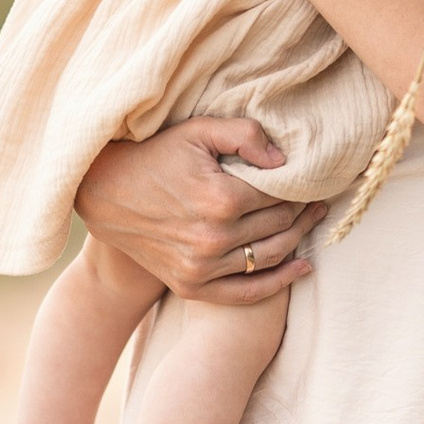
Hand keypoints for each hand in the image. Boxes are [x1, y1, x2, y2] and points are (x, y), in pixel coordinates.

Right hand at [75, 117, 319, 303]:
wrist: (106, 195)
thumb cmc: (155, 156)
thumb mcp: (197, 131)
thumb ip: (244, 135)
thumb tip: (285, 161)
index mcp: (220, 199)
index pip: (280, 196)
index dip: (298, 187)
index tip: (308, 179)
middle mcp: (213, 239)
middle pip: (280, 226)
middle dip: (302, 211)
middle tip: (317, 200)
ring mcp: (202, 267)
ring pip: (271, 257)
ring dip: (297, 240)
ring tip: (311, 223)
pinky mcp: (192, 286)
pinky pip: (247, 292)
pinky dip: (279, 282)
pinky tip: (301, 268)